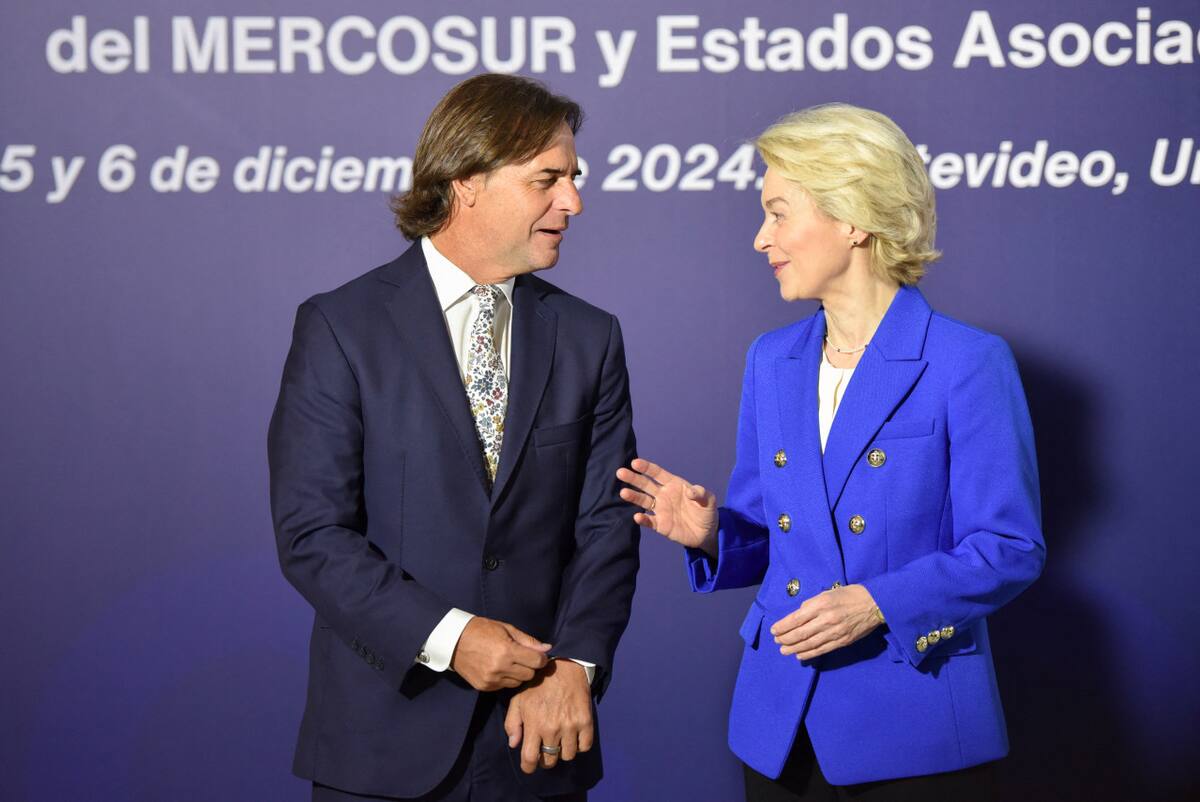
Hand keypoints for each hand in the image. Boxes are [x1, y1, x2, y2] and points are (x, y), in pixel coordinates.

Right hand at [450, 617, 551, 691]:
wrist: (453, 640)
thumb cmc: (482, 630)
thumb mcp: (506, 629)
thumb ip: (528, 641)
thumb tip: (547, 648)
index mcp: (507, 651)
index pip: (537, 662)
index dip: (541, 658)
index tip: (538, 655)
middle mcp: (500, 668)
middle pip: (529, 675)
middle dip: (530, 666)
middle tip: (523, 658)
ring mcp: (491, 680)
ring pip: (518, 683)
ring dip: (518, 674)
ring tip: (509, 663)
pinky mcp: (484, 687)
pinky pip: (504, 687)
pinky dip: (505, 679)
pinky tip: (498, 668)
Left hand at [504, 659, 593, 773]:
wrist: (565, 667)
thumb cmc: (538, 684)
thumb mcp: (518, 699)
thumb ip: (512, 723)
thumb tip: (514, 744)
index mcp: (535, 724)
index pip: (530, 759)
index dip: (528, 767)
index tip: (529, 765)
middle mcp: (553, 729)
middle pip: (550, 760)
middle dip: (545, 759)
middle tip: (545, 750)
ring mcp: (571, 726)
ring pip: (568, 755)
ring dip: (562, 752)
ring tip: (559, 741)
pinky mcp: (586, 722)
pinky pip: (585, 746)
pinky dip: (579, 745)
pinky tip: (574, 736)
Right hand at [616, 457, 717, 554]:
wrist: (707, 533)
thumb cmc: (706, 512)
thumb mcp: (708, 500)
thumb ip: (701, 493)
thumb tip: (690, 491)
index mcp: (674, 485)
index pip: (657, 474)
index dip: (646, 468)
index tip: (635, 463)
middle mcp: (664, 495)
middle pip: (646, 485)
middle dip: (633, 479)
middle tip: (620, 473)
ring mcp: (660, 510)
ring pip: (643, 501)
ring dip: (633, 497)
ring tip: (623, 493)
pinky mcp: (660, 525)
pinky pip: (649, 521)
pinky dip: (643, 519)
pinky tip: (637, 517)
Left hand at [770, 584, 882, 660]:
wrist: (874, 603)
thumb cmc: (849, 595)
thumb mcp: (827, 593)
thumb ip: (811, 604)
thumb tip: (798, 615)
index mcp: (821, 604)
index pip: (796, 619)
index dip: (783, 627)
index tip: (774, 630)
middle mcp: (826, 619)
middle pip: (800, 633)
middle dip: (785, 639)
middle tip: (777, 641)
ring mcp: (835, 632)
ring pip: (809, 644)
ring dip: (794, 649)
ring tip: (784, 650)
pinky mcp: (842, 641)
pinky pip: (822, 650)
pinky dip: (809, 654)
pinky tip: (800, 655)